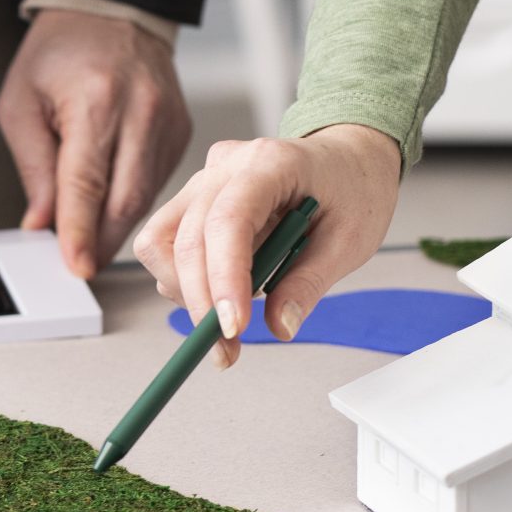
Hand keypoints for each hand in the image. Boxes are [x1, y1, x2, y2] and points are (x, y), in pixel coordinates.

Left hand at [0, 11, 193, 277]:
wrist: (113, 12)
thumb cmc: (62, 52)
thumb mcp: (23, 102)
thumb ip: (33, 166)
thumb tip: (41, 223)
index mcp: (96, 99)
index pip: (87, 182)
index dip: (80, 231)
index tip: (76, 264)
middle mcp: (141, 111)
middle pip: (126, 199)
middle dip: (102, 241)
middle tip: (80, 263)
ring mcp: (168, 121)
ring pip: (146, 197)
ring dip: (118, 227)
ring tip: (92, 239)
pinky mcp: (182, 130)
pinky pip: (159, 182)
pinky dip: (134, 202)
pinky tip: (113, 206)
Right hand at [133, 123, 401, 368]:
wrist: (347, 160)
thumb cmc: (352, 191)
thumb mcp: (350, 240)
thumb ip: (309, 283)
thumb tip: (279, 326)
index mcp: (272, 164)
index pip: (229, 220)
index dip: (223, 277)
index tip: (232, 328)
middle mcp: (226, 166)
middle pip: (185, 238)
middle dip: (200, 304)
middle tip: (226, 351)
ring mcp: (203, 180)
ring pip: (159, 242)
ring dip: (186, 291)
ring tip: (230, 314)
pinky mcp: (193, 199)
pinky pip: (166, 244)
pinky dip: (186, 280)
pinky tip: (226, 287)